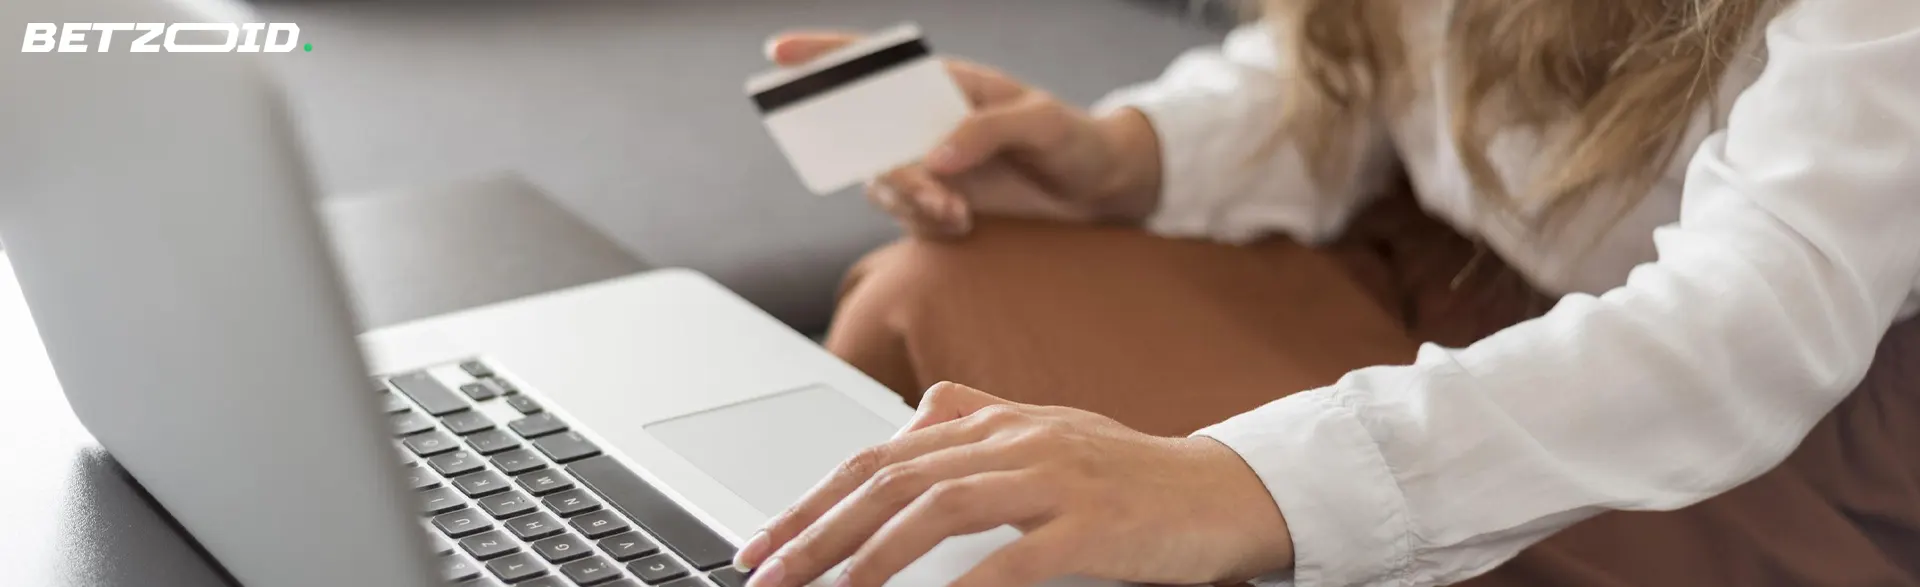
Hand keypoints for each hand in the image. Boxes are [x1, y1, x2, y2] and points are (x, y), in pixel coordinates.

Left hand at [733, 382, 1293, 586]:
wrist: (1226, 493)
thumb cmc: (1131, 476)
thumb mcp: (1048, 433)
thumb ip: (978, 421)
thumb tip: (908, 417)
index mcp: (996, 423)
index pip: (881, 456)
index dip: (813, 500)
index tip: (765, 545)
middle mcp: (1017, 440)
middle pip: (893, 478)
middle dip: (819, 531)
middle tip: (768, 576)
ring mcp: (1055, 478)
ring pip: (939, 505)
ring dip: (871, 556)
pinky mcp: (1092, 524)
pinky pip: (1013, 559)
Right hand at [766, 32, 1162, 237]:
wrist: (1100, 193)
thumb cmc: (1075, 141)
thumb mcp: (1043, 123)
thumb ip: (989, 130)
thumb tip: (935, 156)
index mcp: (944, 83)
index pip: (873, 64)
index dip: (823, 55)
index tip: (780, 51)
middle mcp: (924, 123)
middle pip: (865, 135)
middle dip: (887, 167)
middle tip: (928, 190)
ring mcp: (927, 167)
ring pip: (883, 185)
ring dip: (911, 203)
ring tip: (959, 214)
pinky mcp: (937, 206)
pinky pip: (908, 219)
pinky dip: (929, 225)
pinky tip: (966, 225)